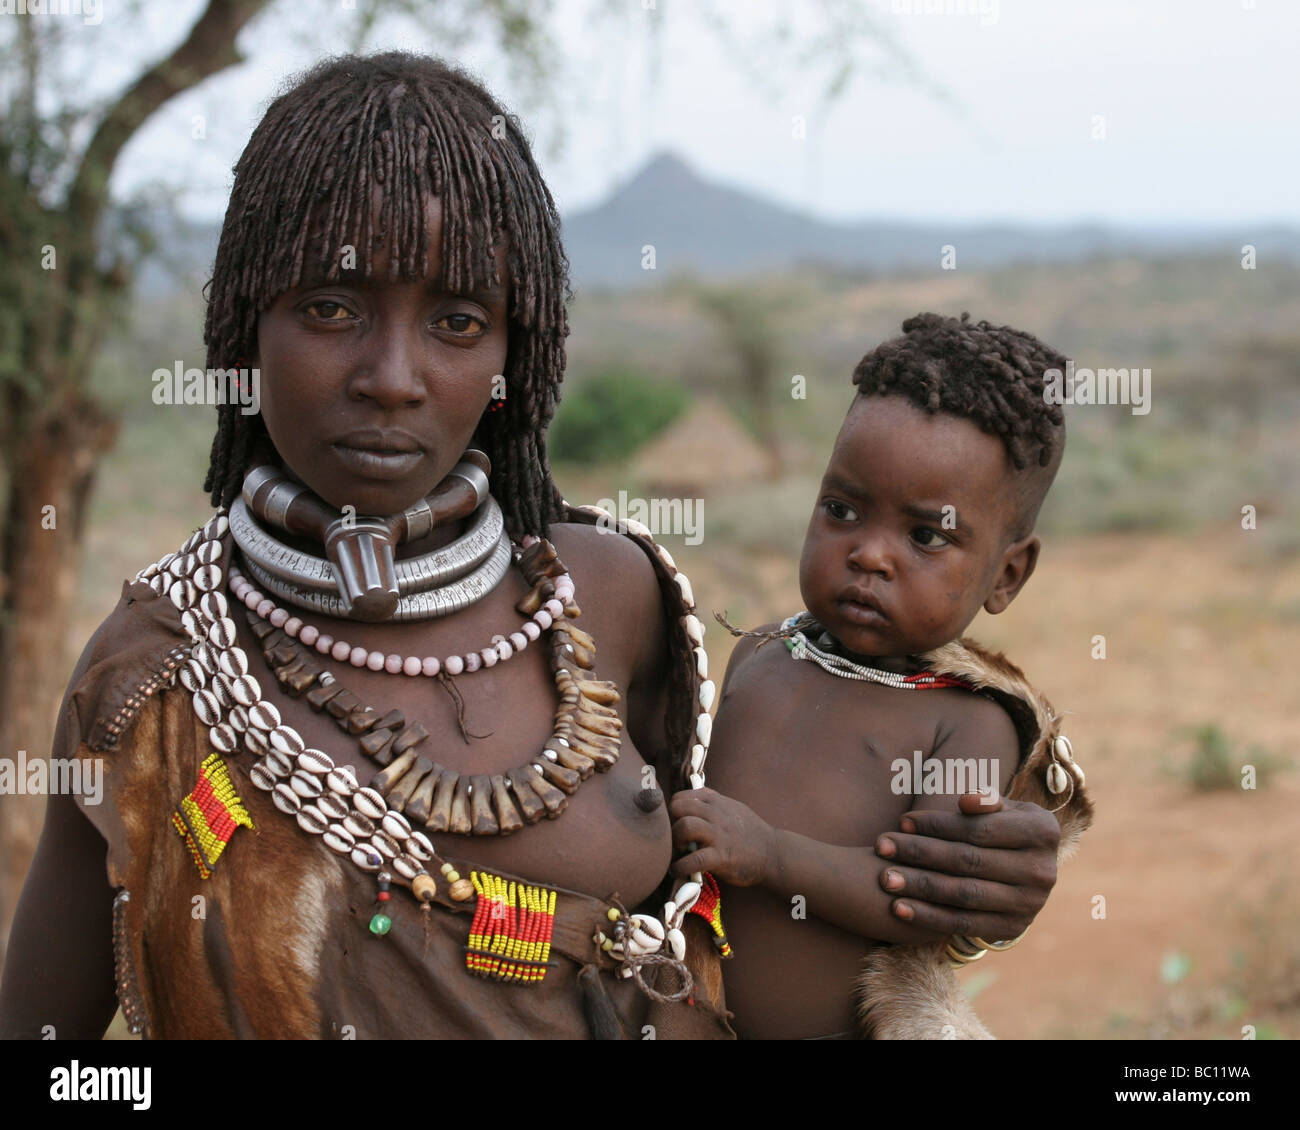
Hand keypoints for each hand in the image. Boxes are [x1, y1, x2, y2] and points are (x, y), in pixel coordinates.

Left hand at [669, 787, 774, 885]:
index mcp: (715, 801)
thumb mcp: (730, 807)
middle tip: (672, 839)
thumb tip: (685, 802)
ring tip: (678, 852)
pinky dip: (680, 867)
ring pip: (684, 827)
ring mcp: (719, 835)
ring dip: (674, 842)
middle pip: (678, 807)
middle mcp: (716, 814)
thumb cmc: (749, 831)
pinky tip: (679, 870)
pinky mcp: (721, 857)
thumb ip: (709, 803)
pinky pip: (694, 860)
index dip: (672, 813)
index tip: (674, 825)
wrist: (772, 852)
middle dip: (669, 824)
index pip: (680, 797)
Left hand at [874, 793, 1059, 940]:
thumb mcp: (1003, 808)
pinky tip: (899, 908)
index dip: (937, 825)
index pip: (979, 829)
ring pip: (963, 894)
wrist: (1025, 870)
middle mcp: (1041, 871)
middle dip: (920, 853)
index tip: (902, 822)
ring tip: (884, 877)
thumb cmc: (1003, 828)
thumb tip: (966, 801)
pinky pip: (963, 924)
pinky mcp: (1011, 928)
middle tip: (882, 847)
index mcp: (1043, 832)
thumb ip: (986, 801)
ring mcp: (1029, 904)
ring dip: (919, 886)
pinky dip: (929, 917)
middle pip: (968, 861)